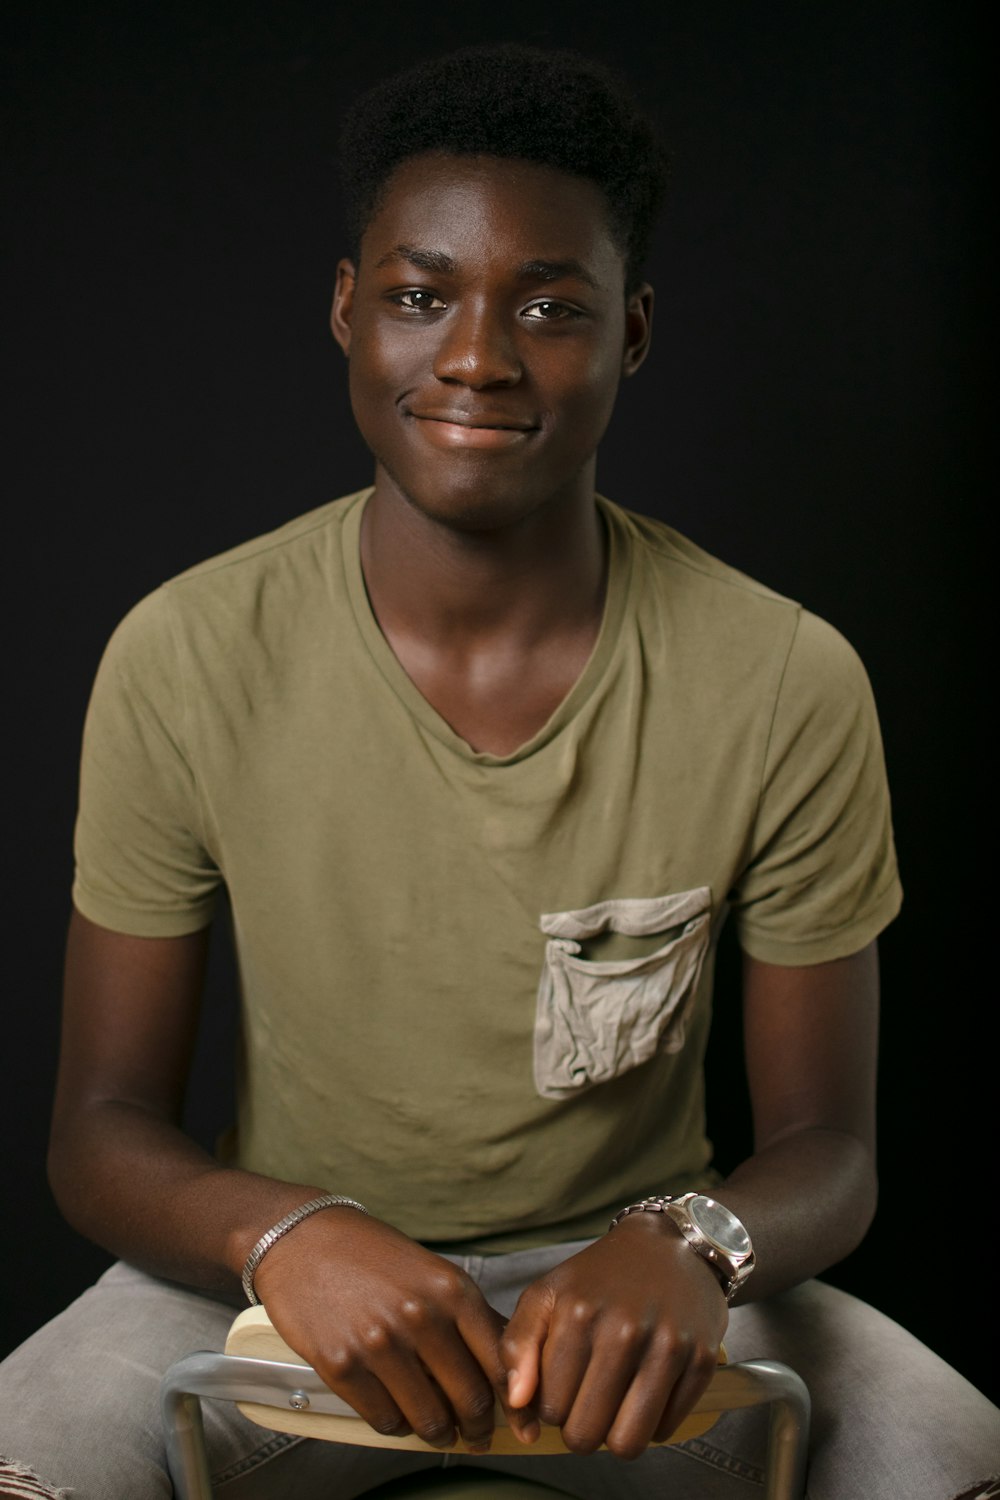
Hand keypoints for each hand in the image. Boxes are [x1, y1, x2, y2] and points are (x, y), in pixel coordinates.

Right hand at [253, 1207, 516, 1451]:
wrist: (303, 1237)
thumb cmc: (369, 1252)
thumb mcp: (431, 1270)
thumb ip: (467, 1312)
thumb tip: (504, 1358)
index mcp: (452, 1289)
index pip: (499, 1362)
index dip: (514, 1404)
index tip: (520, 1422)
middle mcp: (421, 1317)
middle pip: (469, 1398)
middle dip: (478, 1427)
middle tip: (477, 1435)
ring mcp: (380, 1343)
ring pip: (429, 1418)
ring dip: (439, 1433)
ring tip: (439, 1432)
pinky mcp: (341, 1365)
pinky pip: (383, 1419)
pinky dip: (396, 1426)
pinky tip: (397, 1415)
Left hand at [501, 1213, 727, 1458]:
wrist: (671, 1245)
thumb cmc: (600, 1277)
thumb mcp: (547, 1294)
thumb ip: (517, 1344)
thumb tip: (517, 1402)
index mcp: (579, 1314)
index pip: (550, 1410)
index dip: (552, 1407)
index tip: (563, 1386)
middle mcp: (624, 1331)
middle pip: (586, 1435)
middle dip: (581, 1428)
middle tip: (588, 1399)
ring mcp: (667, 1347)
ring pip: (627, 1444)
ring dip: (616, 1435)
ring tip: (614, 1404)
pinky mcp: (701, 1361)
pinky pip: (666, 1431)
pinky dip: (653, 1423)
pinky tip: (646, 1390)